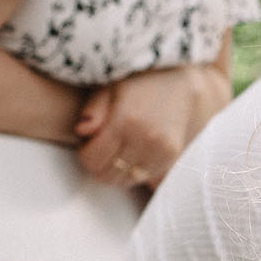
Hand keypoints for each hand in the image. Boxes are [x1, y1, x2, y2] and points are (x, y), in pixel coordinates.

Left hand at [74, 64, 229, 189]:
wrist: (179, 81)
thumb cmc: (139, 81)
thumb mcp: (110, 86)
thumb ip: (93, 109)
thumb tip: (81, 131)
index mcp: (126, 120)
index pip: (94, 158)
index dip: (85, 154)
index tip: (87, 144)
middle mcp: (145, 140)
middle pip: (109, 174)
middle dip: (98, 164)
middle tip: (99, 149)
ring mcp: (161, 151)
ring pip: (126, 180)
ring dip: (115, 171)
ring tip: (115, 152)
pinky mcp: (171, 157)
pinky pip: (144, 177)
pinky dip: (133, 171)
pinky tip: (131, 155)